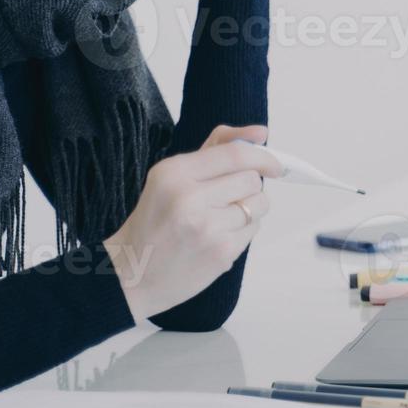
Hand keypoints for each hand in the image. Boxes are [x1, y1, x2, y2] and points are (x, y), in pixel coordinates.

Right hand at [103, 124, 281, 323]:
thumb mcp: (172, 177)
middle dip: (248, 186)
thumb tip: (260, 133)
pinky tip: (217, 236)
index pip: (235, 154)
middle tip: (226, 198)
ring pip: (258, 204)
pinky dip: (243, 231)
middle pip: (251, 179)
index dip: (262, 156)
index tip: (274, 163)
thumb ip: (215, 149)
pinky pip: (254, 230)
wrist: (133, 274)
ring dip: (249, 209)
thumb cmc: (155, 222)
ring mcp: (206, 228)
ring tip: (221, 219)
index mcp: (173, 173)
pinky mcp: (221, 253)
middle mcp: (189, 198)